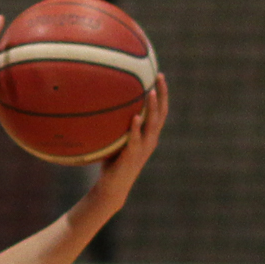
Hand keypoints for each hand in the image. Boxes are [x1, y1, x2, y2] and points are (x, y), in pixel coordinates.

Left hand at [92, 73, 168, 209]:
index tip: (159, 76)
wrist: (112, 188)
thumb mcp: (117, 139)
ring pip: (152, 125)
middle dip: (161, 94)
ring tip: (150, 93)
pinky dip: (136, 129)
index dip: (162, 94)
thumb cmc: (113, 162)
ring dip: (151, 108)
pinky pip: (135, 140)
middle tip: (159, 77)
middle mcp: (150, 140)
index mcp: (149, 135)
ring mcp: (143, 149)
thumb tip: (101, 102)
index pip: (161, 111)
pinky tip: (134, 117)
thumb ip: (116, 123)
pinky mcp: (132, 157)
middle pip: (161, 114)